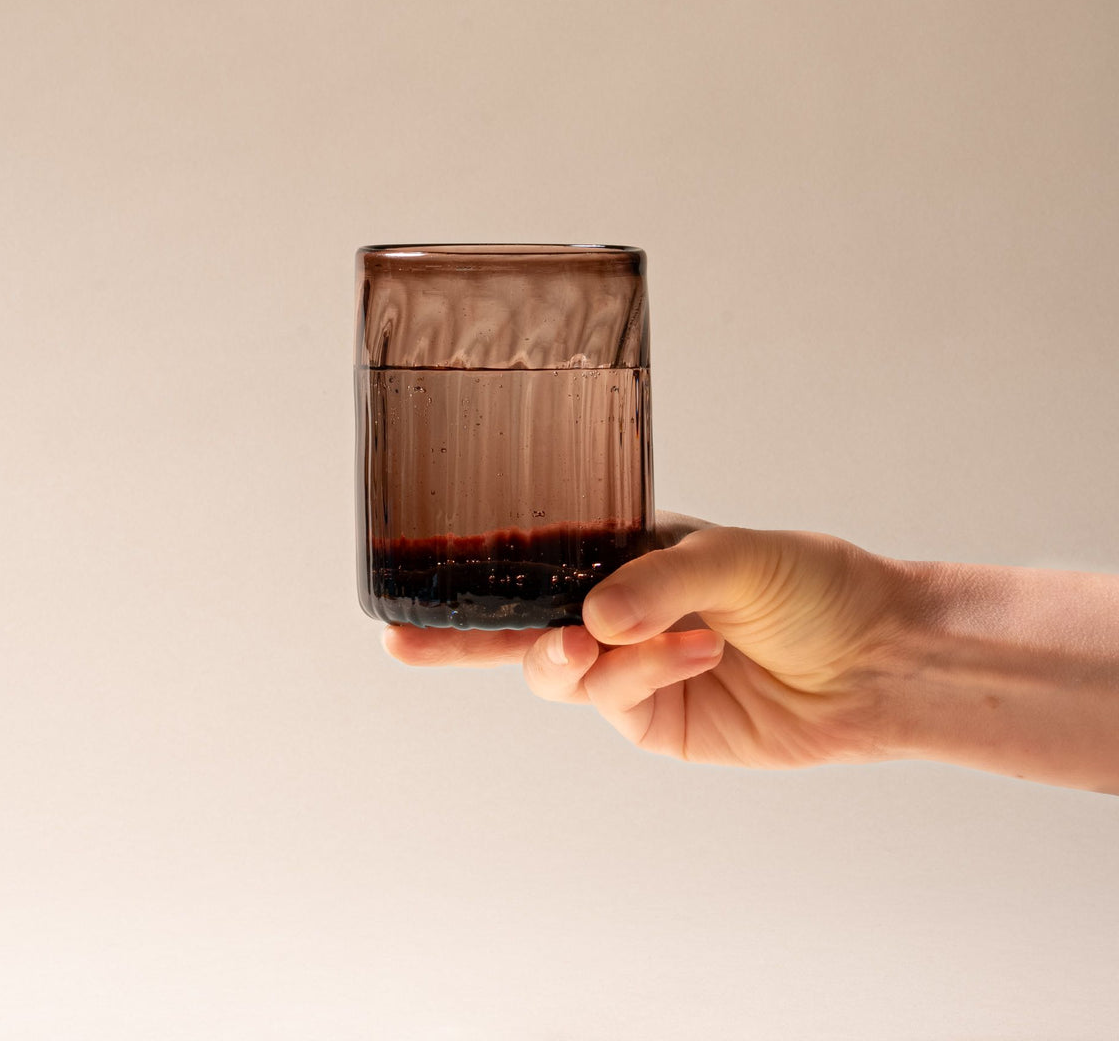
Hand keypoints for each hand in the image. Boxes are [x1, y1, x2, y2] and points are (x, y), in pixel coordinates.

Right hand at [384, 513, 906, 766]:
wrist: (876, 656)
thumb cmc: (811, 582)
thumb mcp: (738, 554)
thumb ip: (661, 579)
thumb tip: (591, 619)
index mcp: (619, 556)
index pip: (528, 568)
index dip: (466, 587)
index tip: (400, 609)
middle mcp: (613, 612)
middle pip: (522, 633)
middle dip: (491, 643)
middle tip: (550, 645)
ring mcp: (630, 671)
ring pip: (569, 674)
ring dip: (605, 660)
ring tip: (679, 642)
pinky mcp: (658, 721)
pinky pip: (621, 701)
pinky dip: (646, 676)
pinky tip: (700, 653)